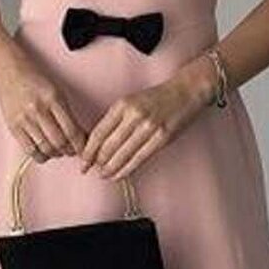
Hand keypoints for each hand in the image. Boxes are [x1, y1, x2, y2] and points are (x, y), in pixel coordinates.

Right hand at [0, 56, 85, 160]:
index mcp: (53, 99)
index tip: (83, 148)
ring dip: (55, 154)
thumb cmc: (36, 82)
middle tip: (72, 151)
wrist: (9, 72)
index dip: (80, 145)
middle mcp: (38, 109)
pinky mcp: (13, 127)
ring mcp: (24, 119)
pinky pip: (29, 150)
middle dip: (69, 151)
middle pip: (59, 142)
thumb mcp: (57, 92)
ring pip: (45, 148)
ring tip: (58, 151)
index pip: (71, 130)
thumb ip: (67, 114)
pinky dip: (40, 156)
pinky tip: (44, 151)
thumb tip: (81, 137)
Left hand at [80, 71, 207, 180]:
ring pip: (123, 155)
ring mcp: (149, 128)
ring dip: (110, 169)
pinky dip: (127, 169)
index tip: (83, 161)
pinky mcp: (162, 139)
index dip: (88, 151)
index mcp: (122, 105)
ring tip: (104, 176)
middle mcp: (134, 116)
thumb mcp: (131, 101)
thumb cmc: (157, 97)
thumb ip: (116, 119)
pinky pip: (140, 159)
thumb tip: (99, 143)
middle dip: (97, 162)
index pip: (99, 133)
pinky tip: (119, 174)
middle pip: (108, 146)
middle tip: (91, 170)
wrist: (185, 92)